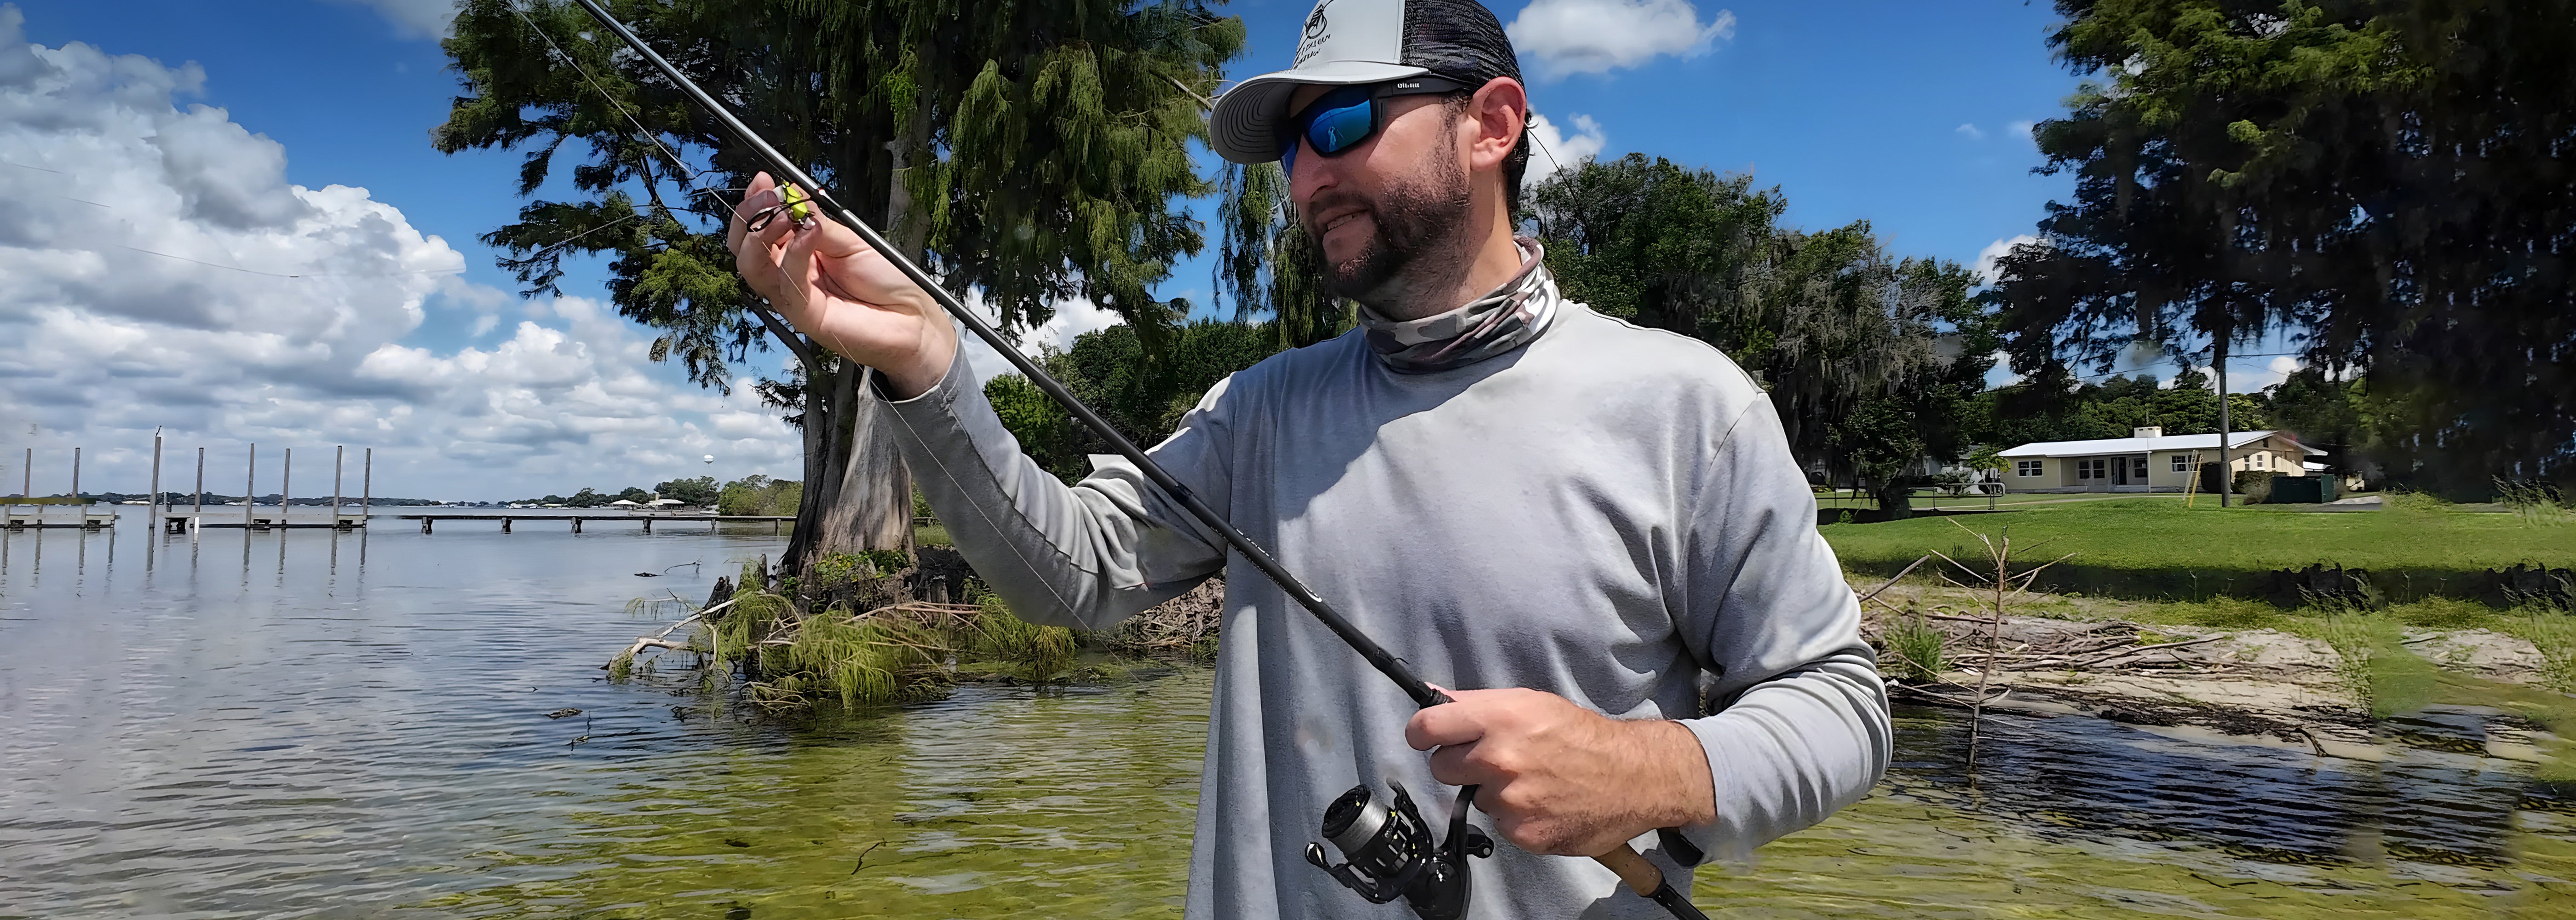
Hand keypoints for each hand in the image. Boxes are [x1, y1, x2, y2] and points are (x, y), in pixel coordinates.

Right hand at [726, 172, 956, 396]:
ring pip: (754, 268)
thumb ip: (818, 220)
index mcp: (797, 254)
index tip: (762, 180)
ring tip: (787, 212)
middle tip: (768, 195)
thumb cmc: (886, 279)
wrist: (913, 318)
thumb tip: (790, 190)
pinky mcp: (804, 315)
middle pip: (745, 249)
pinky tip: (810, 232)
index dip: (755, 205)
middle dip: (751, 217)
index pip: (759, 230)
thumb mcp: (851, 239)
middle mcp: (788, 275)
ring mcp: (793, 296)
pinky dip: (795, 254)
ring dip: (763, 234)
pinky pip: (788, 284)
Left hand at [1405, 687, 1713, 856]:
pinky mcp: (1522, 832)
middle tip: (1490, 759)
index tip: (1426, 737)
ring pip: (1473, 797)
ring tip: (1530, 780)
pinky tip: (1541, 802)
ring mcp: (1510, 799)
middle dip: (1459, 763)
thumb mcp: (1531, 702)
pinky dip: (1514, 816)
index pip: (1426, 726)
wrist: (1633, 777)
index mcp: (1499, 718)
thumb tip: (1432, 697)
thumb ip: (1478, 703)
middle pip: (1440, 766)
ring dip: (1492, 791)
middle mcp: (1499, 758)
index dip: (1421, 732)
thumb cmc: (1582, 735)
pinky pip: (1498, 823)